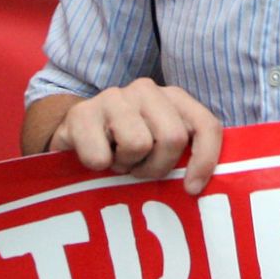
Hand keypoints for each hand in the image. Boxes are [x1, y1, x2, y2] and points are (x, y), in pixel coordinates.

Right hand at [46, 78, 223, 195]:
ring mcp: (113, 97)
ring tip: (118, 159)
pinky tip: (96, 156)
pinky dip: (98, 166)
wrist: (73, 135)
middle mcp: (147, 90)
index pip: (206, 125)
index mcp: (174, 97)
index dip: (205, 159)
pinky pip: (100, 156)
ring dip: (127, 164)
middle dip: (158, 166)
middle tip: (140, 169)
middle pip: (173, 138)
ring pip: (138, 144)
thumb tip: (199, 186)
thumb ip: (187, 155)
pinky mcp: (81, 113)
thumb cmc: (126, 146)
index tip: (192, 188)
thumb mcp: (162, 147)